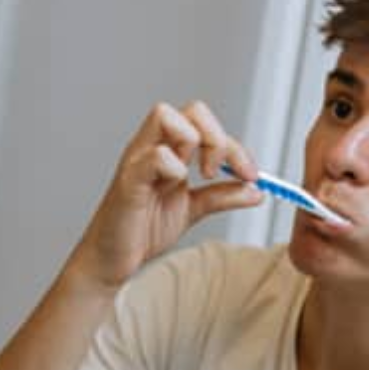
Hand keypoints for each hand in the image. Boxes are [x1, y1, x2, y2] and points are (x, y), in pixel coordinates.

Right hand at [67, 101, 263, 292]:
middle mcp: (152, 147)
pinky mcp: (129, 182)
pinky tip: (175, 187)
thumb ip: (221, 197)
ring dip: (195, 143)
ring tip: (199, 176)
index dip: (235, 145)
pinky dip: (174, 167)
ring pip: (166, 117)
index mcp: (168, 150)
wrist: (112, 260)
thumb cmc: (141, 230)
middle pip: (191, 109)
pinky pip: (154, 156)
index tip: (250, 175)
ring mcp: (138, 161)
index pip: (206, 123)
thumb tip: (256, 190)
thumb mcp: (192, 209)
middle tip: (220, 172)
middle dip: (217, 137)